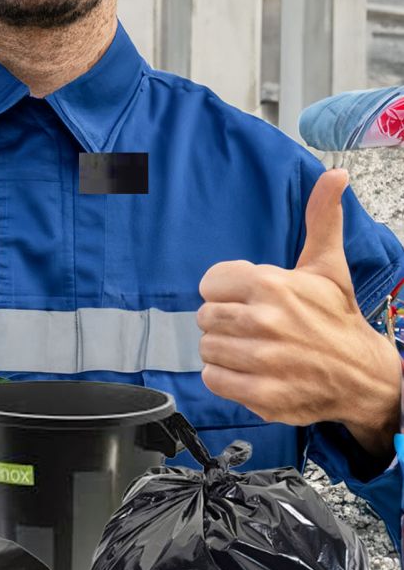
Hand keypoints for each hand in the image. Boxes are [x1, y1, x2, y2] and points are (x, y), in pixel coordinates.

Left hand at [197, 169, 400, 456]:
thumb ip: (321, 218)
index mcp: (272, 284)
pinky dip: (225, 377)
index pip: (209, 283)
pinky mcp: (261, 395)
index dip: (227, 291)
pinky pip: (213, 379)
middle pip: (206, 317)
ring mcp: (263, 361)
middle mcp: (265, 321)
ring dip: (225, 350)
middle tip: (253, 326)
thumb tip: (336, 174)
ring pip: (207, 348)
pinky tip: (249, 370)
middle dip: (225, 320)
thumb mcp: (327, 266)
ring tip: (253, 348)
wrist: (363, 374)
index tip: (249, 298)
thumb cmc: (337, 317)